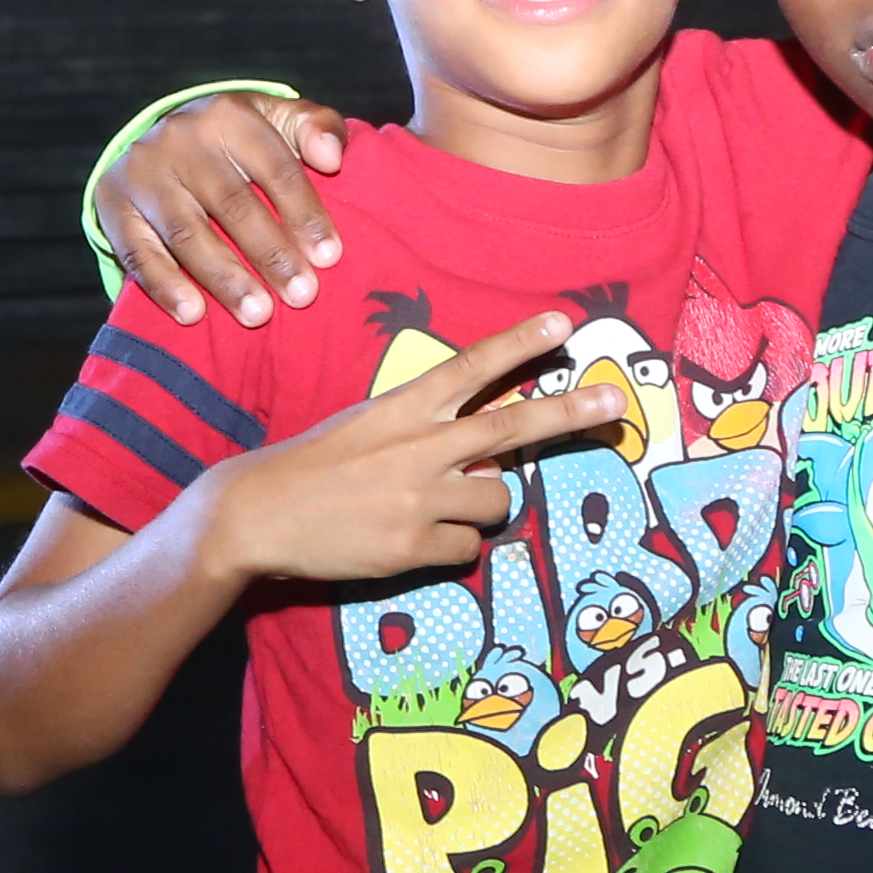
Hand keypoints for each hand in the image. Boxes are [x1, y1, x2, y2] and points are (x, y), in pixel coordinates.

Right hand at [99, 94, 358, 326]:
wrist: (162, 141)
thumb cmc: (240, 141)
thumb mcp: (279, 121)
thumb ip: (317, 128)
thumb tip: (333, 157)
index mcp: (229, 115)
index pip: (275, 167)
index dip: (304, 212)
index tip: (330, 257)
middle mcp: (181, 139)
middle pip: (232, 203)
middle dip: (270, 253)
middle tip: (302, 295)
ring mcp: (143, 172)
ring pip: (187, 231)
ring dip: (224, 278)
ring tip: (258, 314)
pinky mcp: (113, 204)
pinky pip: (137, 253)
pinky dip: (165, 286)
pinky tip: (193, 314)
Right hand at [199, 314, 606, 587]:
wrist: (256, 516)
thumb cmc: (312, 466)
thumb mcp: (365, 426)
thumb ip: (423, 430)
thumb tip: (483, 451)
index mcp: (403, 408)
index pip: (470, 368)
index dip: (519, 345)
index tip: (563, 323)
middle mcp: (420, 447)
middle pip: (514, 426)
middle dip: (572, 413)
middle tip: (616, 404)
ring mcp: (421, 499)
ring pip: (498, 498)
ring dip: (480, 504)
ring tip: (434, 507)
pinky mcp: (415, 547)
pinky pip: (468, 549)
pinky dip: (451, 547)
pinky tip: (412, 541)